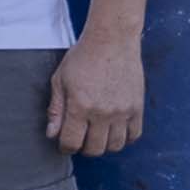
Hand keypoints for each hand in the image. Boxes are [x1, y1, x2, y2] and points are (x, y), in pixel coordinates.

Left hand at [47, 27, 146, 156]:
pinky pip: (134, 135)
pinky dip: (125, 138)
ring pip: (116, 146)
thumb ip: (56, 109)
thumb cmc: (83, 58)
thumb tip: (52, 134)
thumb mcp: (60, 81)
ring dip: (104, 145)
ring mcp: (123, 111)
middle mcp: (103, 112)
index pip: (71, 143)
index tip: (65, 143)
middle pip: (95, 149)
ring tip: (97, 134)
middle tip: (81, 138)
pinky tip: (115, 130)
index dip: (65, 147)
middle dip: (84, 148)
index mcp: (80, 106)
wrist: (112, 40)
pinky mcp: (137, 107)